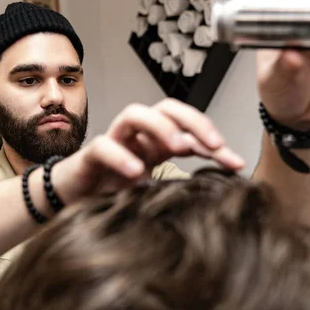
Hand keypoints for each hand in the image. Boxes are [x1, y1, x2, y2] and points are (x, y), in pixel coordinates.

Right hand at [51, 98, 244, 204]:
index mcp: (157, 144)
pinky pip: (104, 146)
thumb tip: (219, 193)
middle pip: (166, 109)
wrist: (72, 201)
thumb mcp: (154, 190)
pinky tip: (137, 175)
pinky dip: (122, 157)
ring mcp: (114, 142)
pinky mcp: (90, 155)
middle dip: (193, 121)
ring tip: (177, 148)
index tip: (236, 164)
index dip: (215, 144)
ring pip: (134, 114)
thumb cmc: (114, 192)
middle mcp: (138, 136)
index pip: (190, 131)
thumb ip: (179, 185)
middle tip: (213, 143)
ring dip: (160, 126)